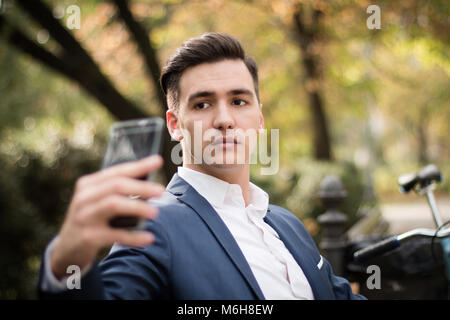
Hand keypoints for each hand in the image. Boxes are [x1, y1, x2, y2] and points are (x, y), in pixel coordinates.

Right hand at [50, 155, 163, 279]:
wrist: (67, 250)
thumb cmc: (92, 220)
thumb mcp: (99, 202)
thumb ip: (118, 192)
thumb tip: (152, 186)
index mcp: (88, 184)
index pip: (117, 171)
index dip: (139, 166)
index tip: (158, 160)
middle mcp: (84, 197)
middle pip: (116, 186)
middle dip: (141, 187)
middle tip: (161, 191)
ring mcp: (84, 216)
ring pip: (114, 204)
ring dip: (137, 207)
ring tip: (155, 212)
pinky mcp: (88, 237)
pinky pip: (115, 234)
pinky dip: (134, 236)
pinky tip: (148, 238)